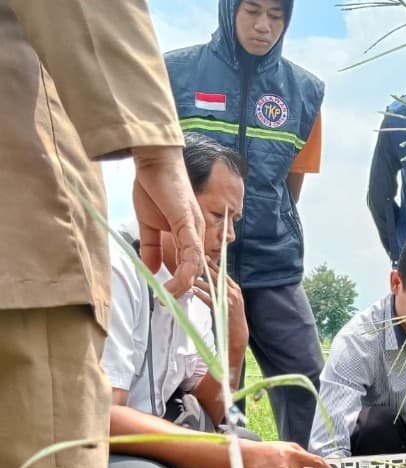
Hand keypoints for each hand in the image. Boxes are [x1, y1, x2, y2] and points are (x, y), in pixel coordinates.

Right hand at [132, 145, 203, 296]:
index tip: (168, 297)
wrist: (154, 162)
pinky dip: (186, 268)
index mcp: (187, 236)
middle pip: (194, 270)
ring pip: (194, 265)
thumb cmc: (153, 189)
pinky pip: (191, 250)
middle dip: (182, 290)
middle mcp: (195, 235)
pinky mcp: (187, 223)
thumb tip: (151, 270)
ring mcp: (194, 229)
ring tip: (170, 297)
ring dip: (183, 284)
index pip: (188, 266)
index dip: (180, 283)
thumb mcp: (148, 225)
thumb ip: (152, 247)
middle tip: (169, 304)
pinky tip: (177, 281)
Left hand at [193, 259, 248, 352]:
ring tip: (192, 277)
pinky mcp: (222, 308)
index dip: (214, 266)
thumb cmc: (233, 318)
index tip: (206, 258)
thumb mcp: (232, 301)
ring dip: (201, 281)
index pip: (224, 274)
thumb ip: (225, 291)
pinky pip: (209, 299)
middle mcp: (234, 293)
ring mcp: (228, 300)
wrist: (238, 333)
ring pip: (212, 286)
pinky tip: (194, 291)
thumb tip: (213, 283)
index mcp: (236, 290)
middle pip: (218, 277)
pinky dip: (201, 294)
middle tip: (197, 260)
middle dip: (207, 268)